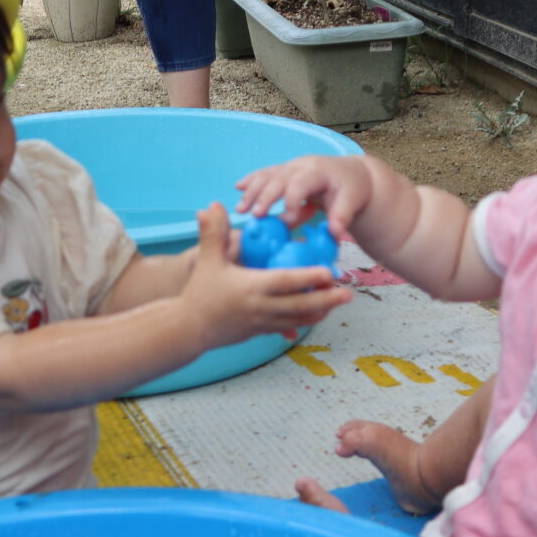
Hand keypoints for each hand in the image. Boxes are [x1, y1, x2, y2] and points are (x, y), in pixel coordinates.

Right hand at [177, 203, 348, 348]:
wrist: (188, 329)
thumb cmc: (199, 293)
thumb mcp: (206, 261)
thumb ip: (212, 233)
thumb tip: (212, 205)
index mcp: (251, 287)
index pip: (285, 281)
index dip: (308, 277)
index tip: (329, 272)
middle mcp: (261, 307)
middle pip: (300, 304)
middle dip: (326, 299)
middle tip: (348, 293)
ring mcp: (263, 322)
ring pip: (298, 318)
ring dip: (320, 310)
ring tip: (339, 302)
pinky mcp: (261, 332)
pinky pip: (288, 327)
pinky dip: (305, 320)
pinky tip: (318, 315)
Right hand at [235, 155, 375, 241]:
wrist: (350, 174)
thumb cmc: (351, 190)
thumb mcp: (352, 202)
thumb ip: (342, 217)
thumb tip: (334, 233)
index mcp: (319, 171)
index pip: (301, 183)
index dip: (292, 200)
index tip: (288, 221)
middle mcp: (302, 165)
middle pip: (279, 177)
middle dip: (265, 196)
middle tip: (256, 216)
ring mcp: (291, 166)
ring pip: (268, 174)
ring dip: (252, 190)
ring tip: (241, 210)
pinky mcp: (285, 170)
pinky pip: (265, 172)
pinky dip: (251, 179)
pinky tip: (238, 187)